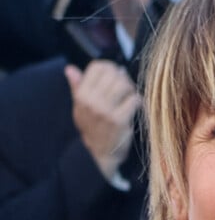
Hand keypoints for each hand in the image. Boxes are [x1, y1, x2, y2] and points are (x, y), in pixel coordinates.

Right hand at [65, 61, 140, 180]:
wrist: (99, 152)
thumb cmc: (92, 127)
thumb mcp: (80, 107)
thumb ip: (77, 86)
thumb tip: (70, 68)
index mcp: (81, 94)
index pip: (98, 67)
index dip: (110, 67)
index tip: (115, 75)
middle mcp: (91, 101)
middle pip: (114, 74)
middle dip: (123, 78)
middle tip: (125, 87)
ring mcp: (105, 111)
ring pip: (125, 85)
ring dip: (131, 88)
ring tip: (129, 96)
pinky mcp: (119, 120)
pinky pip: (134, 100)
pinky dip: (138, 101)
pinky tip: (134, 106)